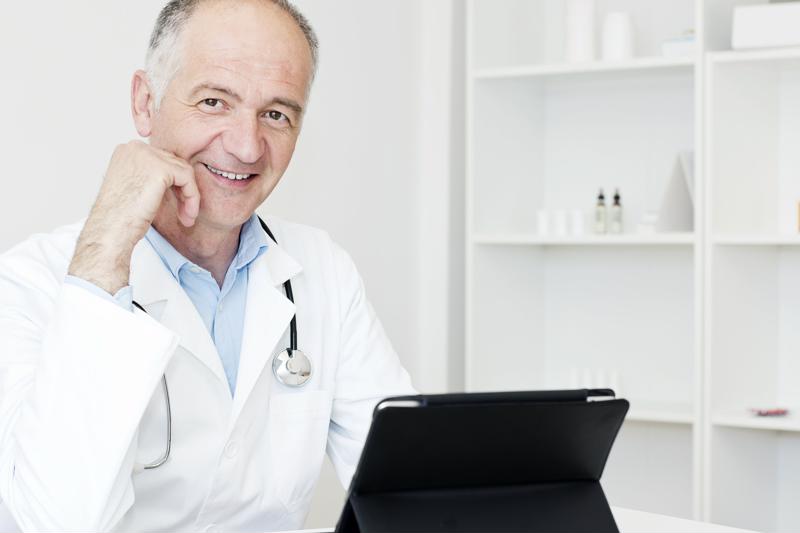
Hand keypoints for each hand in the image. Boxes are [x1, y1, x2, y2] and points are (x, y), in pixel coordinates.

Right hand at [68, 141, 199, 293]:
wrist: (111, 229)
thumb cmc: (120, 217)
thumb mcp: (137, 188)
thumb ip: (152, 177)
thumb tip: (179, 177)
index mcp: (128, 151)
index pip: (162, 160)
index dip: (173, 184)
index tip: (176, 204)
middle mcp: (136, 148)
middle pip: (174, 164)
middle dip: (182, 190)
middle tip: (184, 213)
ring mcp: (148, 156)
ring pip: (184, 171)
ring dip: (190, 196)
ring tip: (187, 217)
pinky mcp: (161, 169)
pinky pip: (188, 179)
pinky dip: (192, 197)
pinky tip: (188, 214)